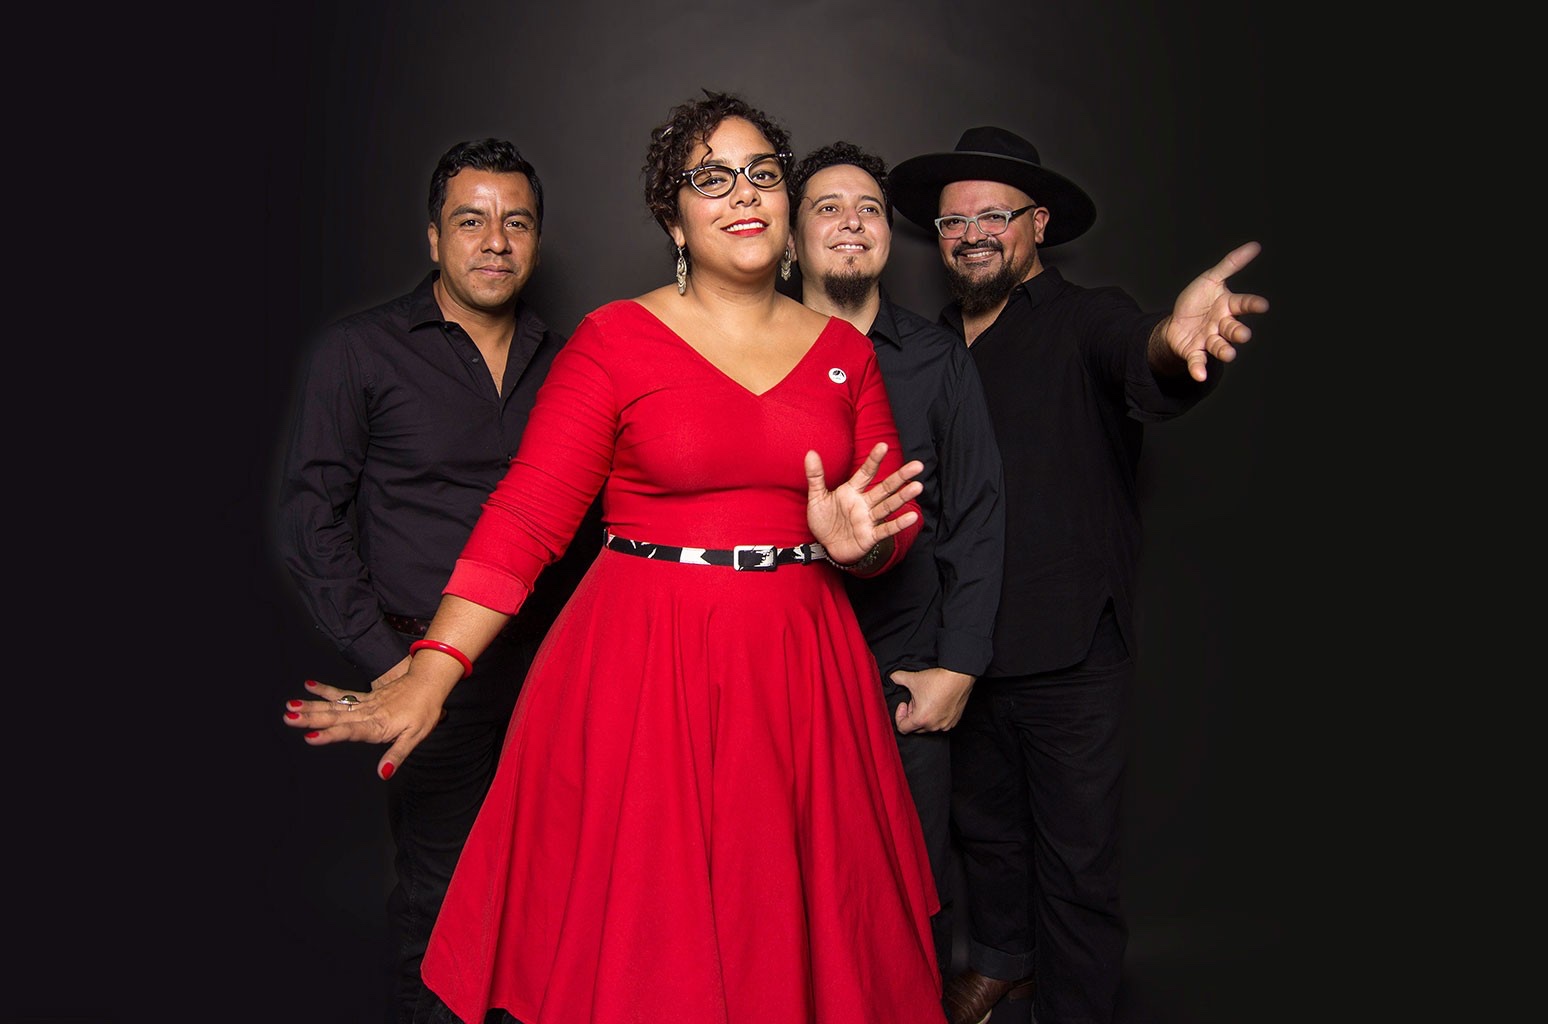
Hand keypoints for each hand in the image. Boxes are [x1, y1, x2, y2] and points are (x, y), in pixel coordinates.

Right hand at [281, 656, 450, 779]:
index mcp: (377, 725)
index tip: (310, 737)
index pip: (350, 731)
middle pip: (335, 716)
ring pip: (334, 705)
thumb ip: (396, 755)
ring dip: (311, 707)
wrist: (428, 684)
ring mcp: (364, 704)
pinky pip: (342, 694)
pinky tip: (309, 686)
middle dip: (310, 718)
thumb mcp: (415, 737)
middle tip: (288, 718)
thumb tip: (382, 774)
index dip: (330, 735)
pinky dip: (325, 690)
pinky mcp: (365, 697)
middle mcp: (367, 713)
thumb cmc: (423, 712)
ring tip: (290, 707)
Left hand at [804, 443, 922, 563]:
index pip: (866, 472)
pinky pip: (886, 529)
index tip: (883, 446)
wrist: (826, 547)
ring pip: (889, 505)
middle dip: (900, 476)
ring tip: (918, 487)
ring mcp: (869, 519)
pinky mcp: (870, 536)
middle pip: (885, 487)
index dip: (874, 460)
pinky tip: (912, 517)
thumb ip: (815, 476)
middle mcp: (864, 503)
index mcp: (852, 491)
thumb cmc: (824, 520)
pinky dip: (898, 524)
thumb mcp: (817, 497)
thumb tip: (810, 452)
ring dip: (903, 496)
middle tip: (918, 465)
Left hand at [892, 667, 975, 733]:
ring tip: (927, 699)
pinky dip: (936, 715)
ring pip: (928, 725)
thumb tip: (892, 677)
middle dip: (912, 714)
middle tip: (916, 699)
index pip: (902, 728)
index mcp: (921, 719)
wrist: (959, 676)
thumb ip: (898, 678)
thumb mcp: (913, 679)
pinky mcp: (954, 721)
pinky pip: (940, 723)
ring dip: (924, 715)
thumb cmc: (938, 680)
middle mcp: (933, 726)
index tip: (904, 704)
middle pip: (915, 727)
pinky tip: (937, 702)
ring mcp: (945, 725)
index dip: (899, 715)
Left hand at [1159, 240, 1269, 381]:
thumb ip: (1231, 265)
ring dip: (1224, 350)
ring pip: (1220, 346)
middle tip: (1243, 334)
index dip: (1252, 305)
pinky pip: (1198, 361)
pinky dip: (1199, 369)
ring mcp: (1209, 339)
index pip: (1243, 304)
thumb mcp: (1211, 279)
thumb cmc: (1197, 301)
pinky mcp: (1194, 352)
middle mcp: (1221, 325)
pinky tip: (1200, 375)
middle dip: (1238, 332)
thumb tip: (1255, 246)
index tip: (1263, 305)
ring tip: (1228, 354)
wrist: (1175, 322)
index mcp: (1227, 306)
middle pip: (1233, 329)